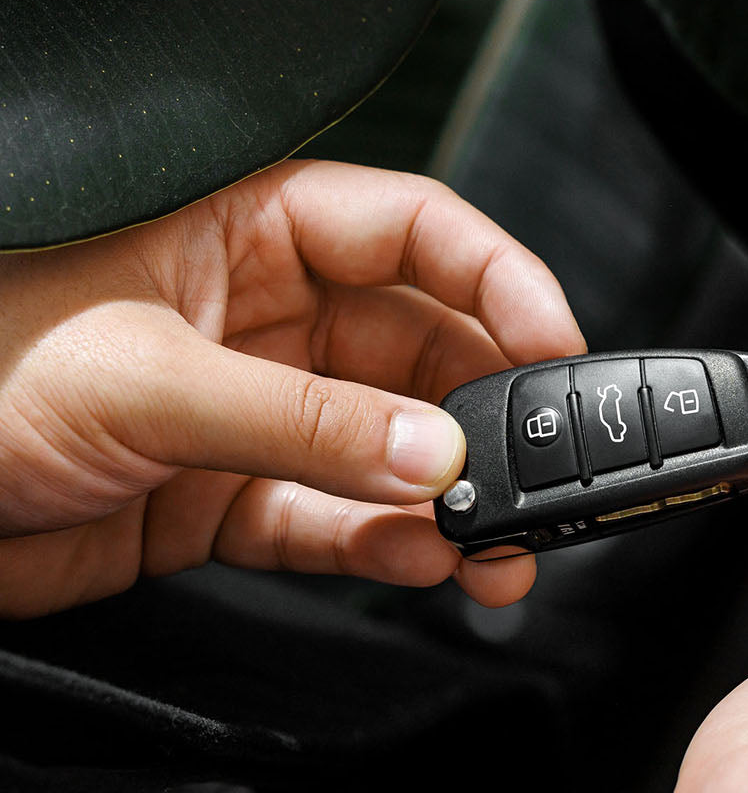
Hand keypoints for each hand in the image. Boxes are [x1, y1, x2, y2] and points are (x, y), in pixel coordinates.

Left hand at [0, 161, 583, 617]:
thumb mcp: (146, 379)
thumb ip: (301, 422)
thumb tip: (430, 454)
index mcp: (250, 232)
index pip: (415, 232)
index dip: (500, 280)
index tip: (556, 345)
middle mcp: (267, 316)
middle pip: (424, 350)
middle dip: (488, 412)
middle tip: (536, 470)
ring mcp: (259, 411)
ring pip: (393, 447)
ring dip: (451, 499)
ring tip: (498, 545)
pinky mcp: (236, 496)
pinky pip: (337, 518)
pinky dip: (384, 545)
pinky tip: (423, 561)